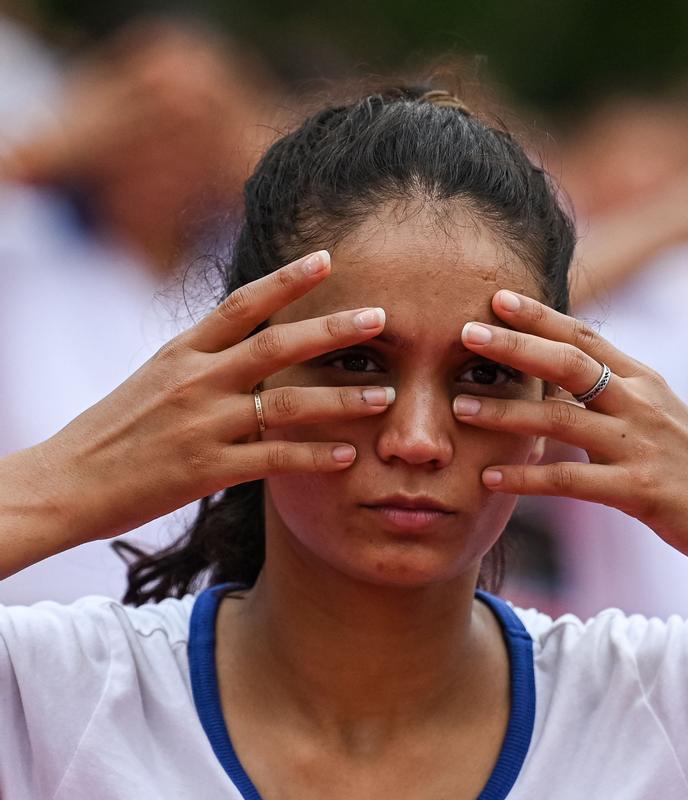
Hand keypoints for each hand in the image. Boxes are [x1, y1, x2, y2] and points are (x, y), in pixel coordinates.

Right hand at [39, 250, 395, 542]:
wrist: (64, 483)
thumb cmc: (116, 430)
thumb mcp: (156, 377)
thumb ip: (206, 357)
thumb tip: (254, 336)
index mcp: (183, 351)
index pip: (242, 304)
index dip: (287, 279)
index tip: (329, 258)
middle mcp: (196, 380)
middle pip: (276, 345)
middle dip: (333, 330)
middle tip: (382, 318)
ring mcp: (203, 425)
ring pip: (286, 404)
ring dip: (341, 399)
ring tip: (385, 395)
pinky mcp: (206, 470)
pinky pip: (273, 460)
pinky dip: (314, 456)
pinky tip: (347, 455)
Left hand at [453, 290, 687, 567]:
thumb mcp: (661, 414)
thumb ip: (616, 391)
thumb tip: (562, 375)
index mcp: (644, 381)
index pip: (586, 337)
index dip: (540, 316)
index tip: (497, 298)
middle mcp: (640, 404)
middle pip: (570, 364)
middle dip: (515, 346)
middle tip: (464, 332)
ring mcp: (639, 446)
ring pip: (563, 420)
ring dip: (508, 412)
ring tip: (460, 408)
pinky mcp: (639, 489)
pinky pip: (572, 481)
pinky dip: (528, 478)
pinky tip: (492, 477)